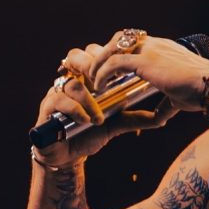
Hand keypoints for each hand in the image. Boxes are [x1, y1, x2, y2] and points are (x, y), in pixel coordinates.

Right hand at [32, 41, 178, 166]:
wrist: (69, 156)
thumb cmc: (90, 133)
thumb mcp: (117, 124)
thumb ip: (136, 117)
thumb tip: (162, 117)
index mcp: (88, 78)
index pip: (95, 52)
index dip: (107, 55)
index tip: (124, 70)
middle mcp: (71, 80)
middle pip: (75, 56)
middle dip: (93, 67)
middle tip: (107, 85)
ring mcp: (56, 93)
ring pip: (70, 82)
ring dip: (88, 98)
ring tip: (100, 116)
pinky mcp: (47, 108)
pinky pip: (58, 100)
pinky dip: (77, 110)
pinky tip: (89, 120)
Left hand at [87, 31, 208, 112]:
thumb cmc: (200, 92)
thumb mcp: (177, 98)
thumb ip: (164, 105)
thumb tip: (158, 119)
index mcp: (163, 49)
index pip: (134, 43)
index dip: (118, 54)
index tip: (109, 72)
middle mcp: (155, 44)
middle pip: (120, 38)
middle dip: (104, 53)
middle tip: (96, 73)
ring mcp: (150, 50)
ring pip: (113, 46)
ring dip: (98, 62)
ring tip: (93, 79)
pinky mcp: (145, 61)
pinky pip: (114, 62)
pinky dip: (102, 73)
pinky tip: (99, 86)